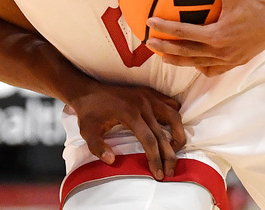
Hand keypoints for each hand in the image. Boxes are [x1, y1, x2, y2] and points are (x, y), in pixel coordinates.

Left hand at [68, 82, 185, 179]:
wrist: (86, 90)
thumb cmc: (88, 113)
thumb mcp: (87, 132)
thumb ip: (97, 147)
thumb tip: (112, 161)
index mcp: (129, 114)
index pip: (149, 140)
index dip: (155, 159)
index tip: (158, 175)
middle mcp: (142, 104)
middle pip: (163, 133)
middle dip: (169, 155)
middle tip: (170, 171)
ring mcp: (147, 96)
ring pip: (173, 115)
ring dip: (178, 134)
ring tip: (176, 150)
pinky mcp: (148, 92)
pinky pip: (169, 103)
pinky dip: (175, 116)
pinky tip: (172, 128)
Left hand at [146, 0, 264, 75]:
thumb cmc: (257, 0)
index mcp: (217, 35)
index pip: (183, 33)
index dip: (164, 29)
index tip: (148, 24)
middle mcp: (222, 51)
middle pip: (186, 53)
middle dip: (165, 49)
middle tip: (148, 43)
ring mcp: (230, 59)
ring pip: (198, 64)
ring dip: (179, 61)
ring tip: (164, 57)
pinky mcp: (238, 61)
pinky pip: (215, 69)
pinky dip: (201, 67)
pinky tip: (194, 61)